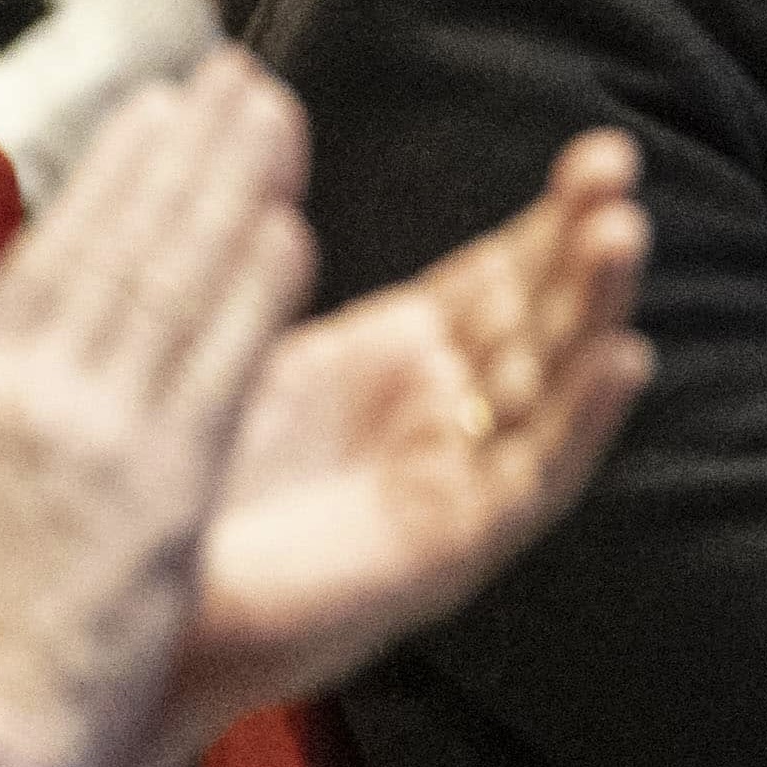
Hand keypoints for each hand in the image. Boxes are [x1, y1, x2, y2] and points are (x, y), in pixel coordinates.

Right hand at [0, 60, 303, 766]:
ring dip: (231, 191)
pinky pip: (219, 369)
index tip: (155, 112)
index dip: (110, 175)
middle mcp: (30, 392)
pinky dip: (254, 293)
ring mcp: (98, 435)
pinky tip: (290, 230)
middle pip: (119, 244)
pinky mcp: (164, 492)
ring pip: (173, 284)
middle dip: (184, 152)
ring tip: (275, 118)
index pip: (48, 255)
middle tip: (234, 78)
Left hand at [154, 119, 653, 766]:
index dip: (548, 217)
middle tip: (620, 167)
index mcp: (396, 362)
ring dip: (595, 309)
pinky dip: (586, 419)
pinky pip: (537, 476)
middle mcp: (443, 416)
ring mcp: (454, 481)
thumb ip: (261, 267)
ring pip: (551, 383)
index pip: (500, 276)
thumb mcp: (233, 355)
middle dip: (583, 243)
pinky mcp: (453, 549)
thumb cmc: (176, 494)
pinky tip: (622, 358)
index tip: (597, 154)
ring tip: (624, 235)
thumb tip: (255, 145)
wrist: (142, 621)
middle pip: (540, 316)